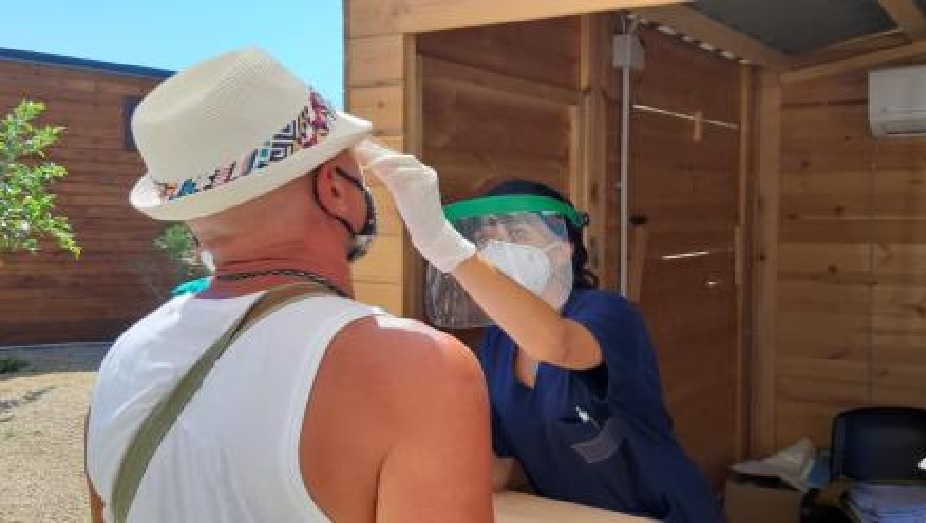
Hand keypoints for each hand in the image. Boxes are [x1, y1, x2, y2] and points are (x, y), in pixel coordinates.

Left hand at [354, 140, 474, 272]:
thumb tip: (370, 162)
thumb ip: (389, 176)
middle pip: (398, 156)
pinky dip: (395, 170)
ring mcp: (426, 176)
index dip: (378, 150)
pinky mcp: (427, 185)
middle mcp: (423, 170)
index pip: (395, 157)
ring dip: (385, 158)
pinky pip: (410, 173)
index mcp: (417, 171)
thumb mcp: (400, 191)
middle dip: (378, 150)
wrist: (431, 231)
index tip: (361, 145)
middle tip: (359, 145)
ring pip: (404, 161)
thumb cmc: (415, 213)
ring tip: (368, 157)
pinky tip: (380, 168)